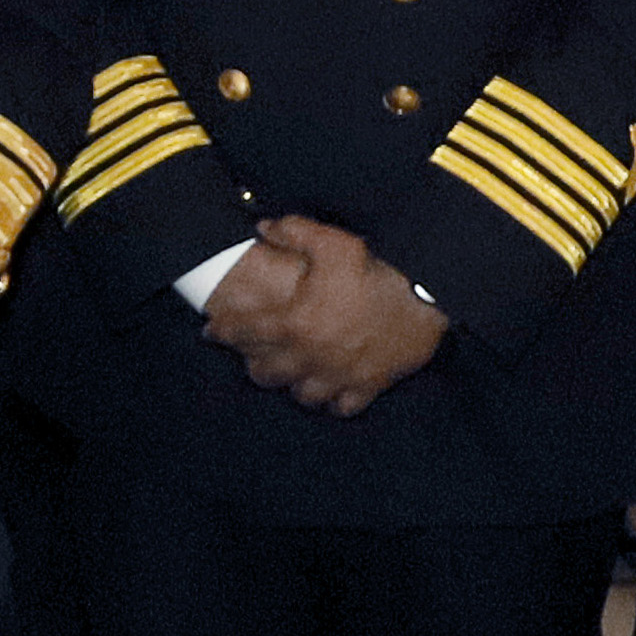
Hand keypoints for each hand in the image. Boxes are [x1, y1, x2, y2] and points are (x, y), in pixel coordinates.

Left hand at [202, 216, 450, 416]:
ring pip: (301, 396)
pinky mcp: (367, 387)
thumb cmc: (376, 269)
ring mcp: (338, 376)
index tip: (210, 331)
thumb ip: (293, 233)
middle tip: (254, 354)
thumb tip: (263, 228)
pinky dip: (333, 402)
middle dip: (255, 364)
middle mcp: (310, 356)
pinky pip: (342, 408)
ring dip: (293, 385)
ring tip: (292, 373)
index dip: (222, 331)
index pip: (244, 332)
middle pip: (266, 375)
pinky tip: (331, 391)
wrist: (426, 298)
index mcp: (295, 322)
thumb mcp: (332, 241)